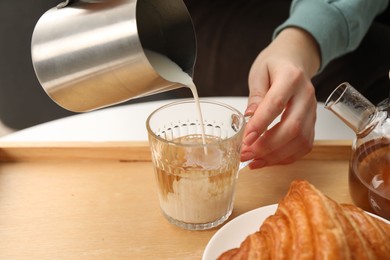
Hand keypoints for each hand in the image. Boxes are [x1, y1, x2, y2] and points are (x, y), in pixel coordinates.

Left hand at [241, 27, 319, 168]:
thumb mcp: (259, 73)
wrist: (295, 59)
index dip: (261, 124)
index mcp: (291, 78)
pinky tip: (266, 160)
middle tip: (245, 154)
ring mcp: (312, 111)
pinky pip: (304, 146)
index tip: (245, 139)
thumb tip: (249, 119)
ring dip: (275, 156)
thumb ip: (256, 96)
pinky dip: (285, 157)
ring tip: (252, 161)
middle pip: (293, 127)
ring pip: (300, 141)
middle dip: (267, 146)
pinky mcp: (312, 123)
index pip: (276, 104)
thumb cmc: (274, 64)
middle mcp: (306, 96)